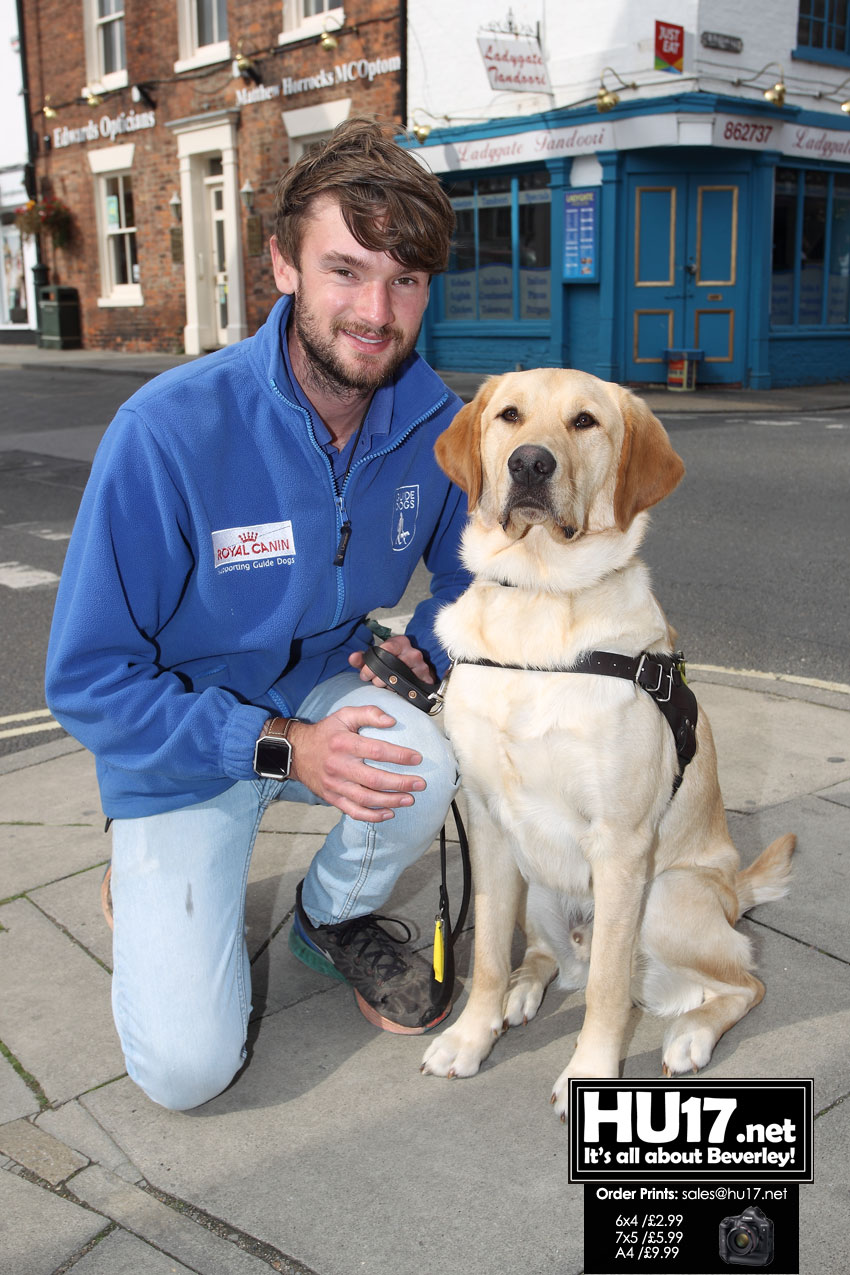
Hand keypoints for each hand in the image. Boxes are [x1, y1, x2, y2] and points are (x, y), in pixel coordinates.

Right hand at [287, 707, 425, 821]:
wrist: (296, 752)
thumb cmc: (326, 733)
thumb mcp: (343, 715)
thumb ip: (368, 713)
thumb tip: (392, 720)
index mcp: (343, 743)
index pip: (376, 751)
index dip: (399, 756)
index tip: (417, 758)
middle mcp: (339, 766)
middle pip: (374, 779)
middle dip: (401, 783)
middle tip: (420, 784)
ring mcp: (335, 785)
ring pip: (366, 798)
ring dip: (391, 801)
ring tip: (410, 799)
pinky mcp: (332, 798)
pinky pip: (354, 811)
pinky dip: (372, 816)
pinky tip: (389, 813)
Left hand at [348, 634, 435, 686]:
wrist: (413, 674)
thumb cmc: (393, 665)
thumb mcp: (375, 660)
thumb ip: (362, 659)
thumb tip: (352, 657)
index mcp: (400, 642)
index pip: (386, 649)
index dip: (372, 664)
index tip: (364, 673)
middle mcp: (413, 652)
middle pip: (392, 666)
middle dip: (378, 677)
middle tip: (373, 682)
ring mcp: (422, 666)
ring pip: (400, 678)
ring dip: (388, 685)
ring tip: (385, 686)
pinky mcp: (427, 679)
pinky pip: (410, 688)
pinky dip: (399, 692)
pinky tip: (395, 691)